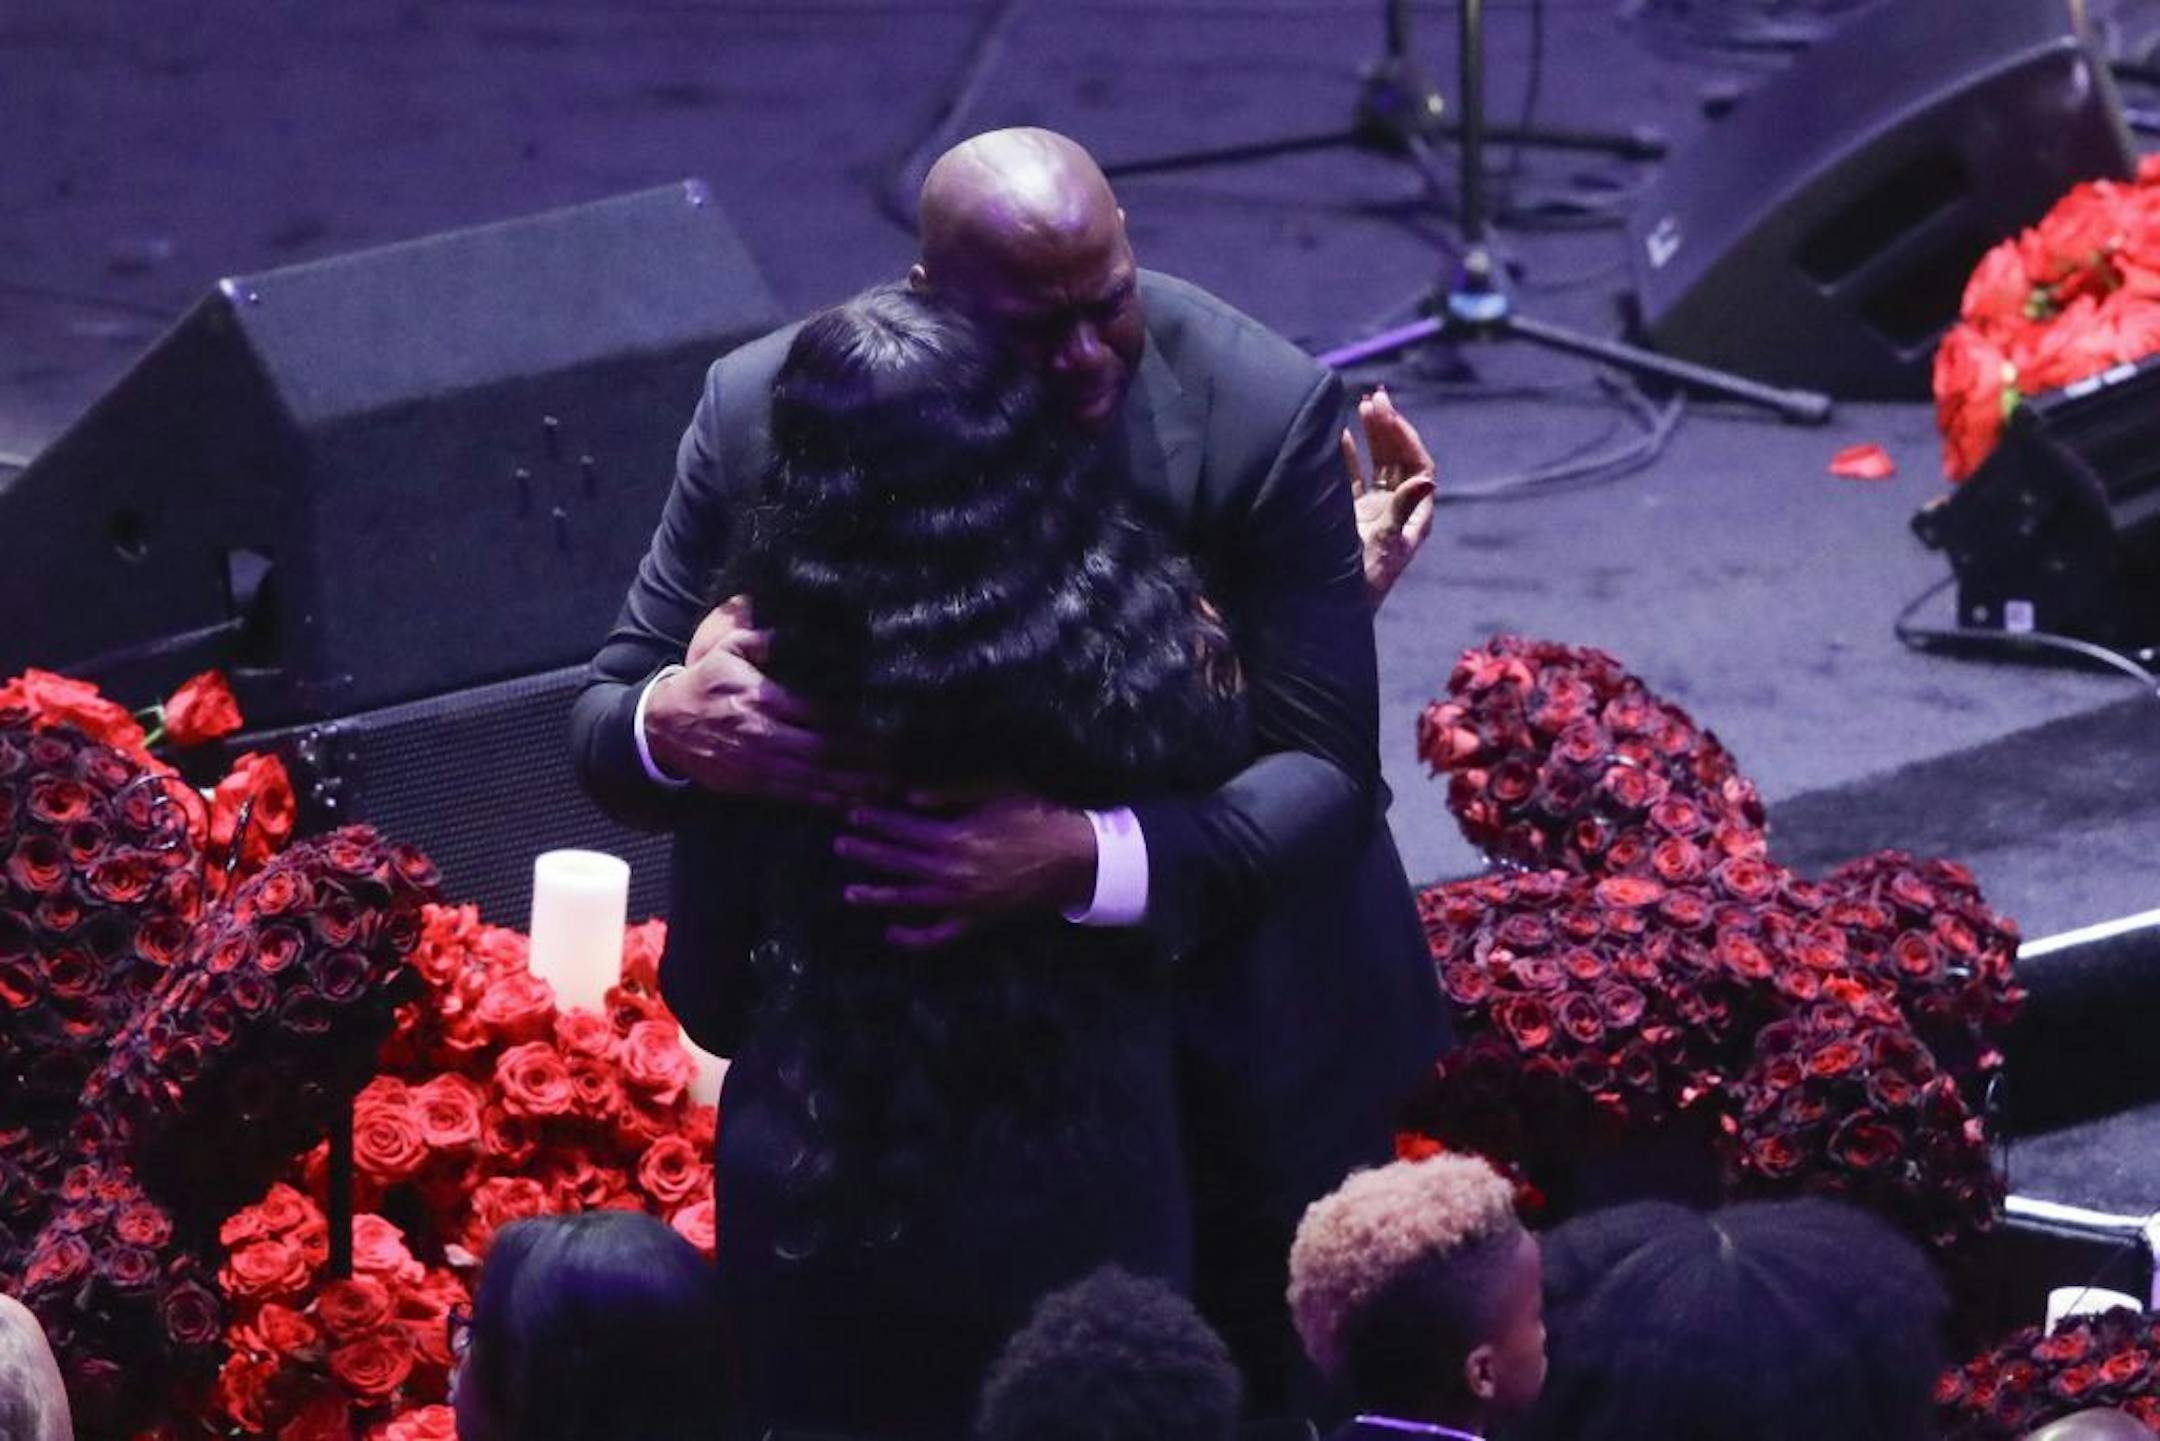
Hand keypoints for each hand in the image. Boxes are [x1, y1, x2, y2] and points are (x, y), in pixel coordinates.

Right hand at [644, 595, 880, 806]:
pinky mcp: (752, 785)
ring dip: (852, 784)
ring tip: (889, 786)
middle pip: (823, 748)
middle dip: (863, 756)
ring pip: (813, 778)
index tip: (887, 719)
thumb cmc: (703, 681)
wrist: (661, 725)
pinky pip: (796, 796)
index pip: (817, 709)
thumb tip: (798, 630)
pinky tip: (853, 802)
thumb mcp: (727, 648)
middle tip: (901, 758)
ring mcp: (757, 764)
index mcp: (761, 697)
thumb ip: (764, 639)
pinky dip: (826, 800)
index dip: (853, 717)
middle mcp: (762, 734)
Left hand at [834, 792, 1097, 949]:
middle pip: (899, 864)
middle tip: (840, 846)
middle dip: (867, 854)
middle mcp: (953, 873)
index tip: (853, 814)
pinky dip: (912, 939)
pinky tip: (891, 934)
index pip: (902, 829)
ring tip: (850, 893)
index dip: (875, 820)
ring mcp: (963, 903)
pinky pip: (937, 937)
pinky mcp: (975, 922)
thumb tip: (910, 797)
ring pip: (909, 903)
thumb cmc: (1039, 816)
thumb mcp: (998, 790)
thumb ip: (952, 793)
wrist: (1076, 859)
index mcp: (956, 838)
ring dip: (877, 897)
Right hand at [1341, 385, 1437, 609]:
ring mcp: (1374, 512)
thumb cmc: (1362, 579)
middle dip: (1389, 428)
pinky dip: (1349, 456)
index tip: (1388, 416)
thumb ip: (1402, 508)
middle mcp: (1398, 511)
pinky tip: (1342, 435)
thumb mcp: (1384, 542)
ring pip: (1378, 464)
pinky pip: (1354, 478)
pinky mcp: (1352, 516)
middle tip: (1375, 397)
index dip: (1406, 438)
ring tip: (1363, 404)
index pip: (1419, 466)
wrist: (1332, 606)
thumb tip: (1428, 480)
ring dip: (1372, 436)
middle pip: (1399, 460)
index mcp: (1414, 517)